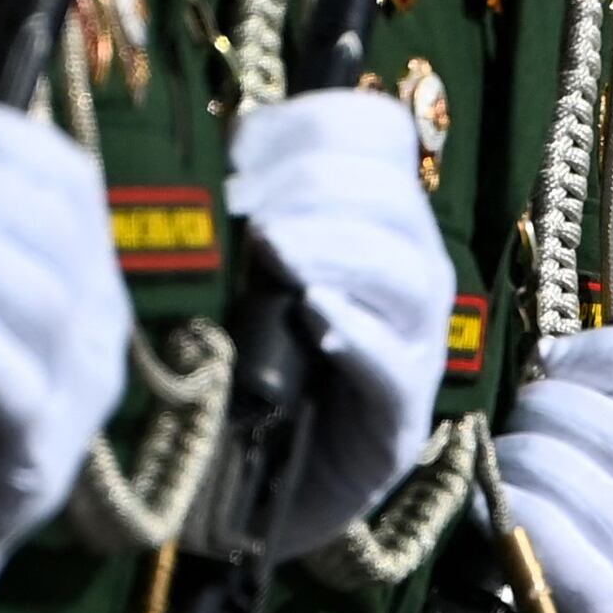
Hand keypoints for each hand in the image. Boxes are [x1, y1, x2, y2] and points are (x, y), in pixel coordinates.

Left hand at [226, 87, 453, 555]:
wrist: (243, 489)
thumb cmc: (236, 367)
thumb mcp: (229, 271)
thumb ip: (235, 211)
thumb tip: (200, 148)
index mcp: (372, 220)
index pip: (379, 135)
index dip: (315, 124)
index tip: (241, 149)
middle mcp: (408, 274)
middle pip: (394, 198)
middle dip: (316, 187)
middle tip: (247, 212)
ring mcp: (412, 350)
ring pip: (409, 274)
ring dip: (338, 249)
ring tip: (276, 253)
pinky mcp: (397, 421)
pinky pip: (395, 365)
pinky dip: (358, 334)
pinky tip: (313, 319)